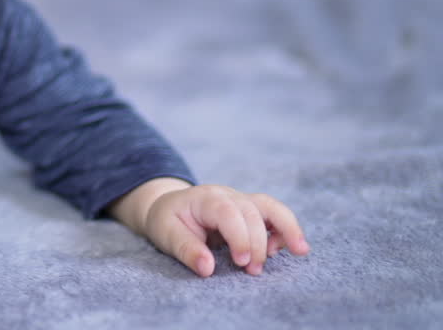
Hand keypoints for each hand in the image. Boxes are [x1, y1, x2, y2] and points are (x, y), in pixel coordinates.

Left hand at [138, 183, 309, 276]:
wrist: (170, 208)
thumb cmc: (168, 221)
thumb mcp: (166, 235)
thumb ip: (186, 249)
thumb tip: (207, 269)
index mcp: (205, 198)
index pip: (228, 212)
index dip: (240, 236)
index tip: (241, 262)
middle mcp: (227, 195)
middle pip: (252, 212)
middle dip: (258, 243)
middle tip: (252, 270)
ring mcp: (242, 201)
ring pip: (271, 207)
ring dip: (287, 228)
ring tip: (300, 250)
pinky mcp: (251, 212)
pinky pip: (274, 215)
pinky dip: (284, 230)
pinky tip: (284, 248)